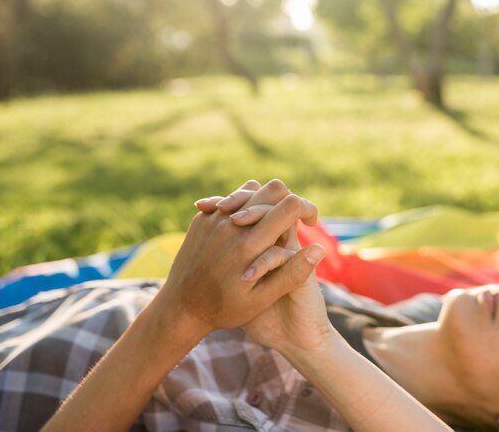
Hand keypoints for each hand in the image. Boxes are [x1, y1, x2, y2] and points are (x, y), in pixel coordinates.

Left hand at [158, 180, 322, 338]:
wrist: (179, 307)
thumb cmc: (225, 309)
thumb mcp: (261, 300)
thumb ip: (292, 274)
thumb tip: (319, 249)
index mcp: (251, 245)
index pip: (289, 206)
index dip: (307, 208)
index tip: (311, 221)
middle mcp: (232, 224)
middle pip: (272, 189)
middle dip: (288, 199)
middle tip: (293, 218)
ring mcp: (214, 218)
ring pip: (250, 188)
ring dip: (265, 201)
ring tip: (269, 222)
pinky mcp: (202, 217)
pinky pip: (229, 199)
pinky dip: (243, 206)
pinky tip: (245, 225)